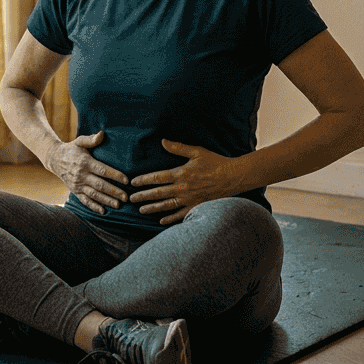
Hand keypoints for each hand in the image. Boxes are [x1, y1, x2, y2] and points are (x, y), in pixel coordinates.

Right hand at [45, 131, 128, 213]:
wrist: (54, 159)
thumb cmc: (71, 149)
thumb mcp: (80, 141)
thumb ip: (91, 139)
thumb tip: (102, 134)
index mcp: (85, 162)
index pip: (102, 170)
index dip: (115, 175)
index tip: (126, 180)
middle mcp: (81, 175)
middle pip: (100, 185)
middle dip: (113, 191)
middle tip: (126, 197)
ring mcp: (77, 184)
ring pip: (94, 195)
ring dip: (106, 200)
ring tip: (118, 205)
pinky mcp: (74, 191)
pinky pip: (84, 200)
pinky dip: (93, 206)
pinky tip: (103, 211)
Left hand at [128, 140, 244, 224]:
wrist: (233, 177)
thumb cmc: (215, 162)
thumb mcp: (196, 152)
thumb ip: (178, 147)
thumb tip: (162, 141)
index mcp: (180, 173)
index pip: (157, 178)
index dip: (143, 180)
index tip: (133, 183)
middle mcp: (182, 188)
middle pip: (158, 193)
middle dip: (143, 196)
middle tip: (130, 199)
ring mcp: (189, 199)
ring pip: (167, 205)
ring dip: (153, 208)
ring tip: (141, 210)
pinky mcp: (196, 206)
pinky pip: (180, 214)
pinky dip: (170, 218)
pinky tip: (161, 221)